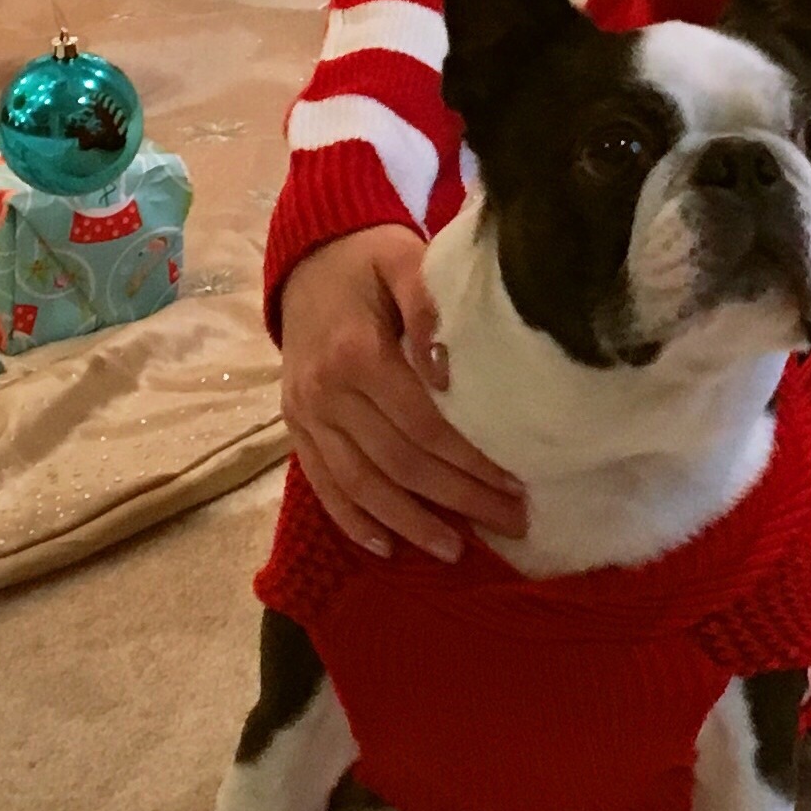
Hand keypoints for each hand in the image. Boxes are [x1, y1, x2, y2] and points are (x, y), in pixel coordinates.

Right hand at [280, 226, 526, 561]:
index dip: (470, 461)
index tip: (515, 484)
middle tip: (508, 523)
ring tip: (455, 551)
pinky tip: (386, 547)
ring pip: (360, 485)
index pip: (423, 425)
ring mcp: (306, 416)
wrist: (306, 259)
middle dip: (456, 500)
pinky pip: (323, 484)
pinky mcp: (296, 428)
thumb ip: (428, 306)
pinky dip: (352, 520)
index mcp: (357, 355)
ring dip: (409, 523)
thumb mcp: (404, 260)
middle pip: (398, 463)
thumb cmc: (369, 261)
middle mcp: (326, 393)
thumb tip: (449, 371)